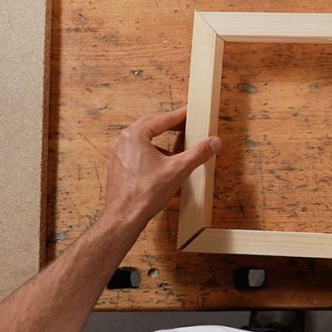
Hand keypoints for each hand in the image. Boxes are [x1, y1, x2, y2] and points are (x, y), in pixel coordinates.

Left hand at [103, 107, 220, 226]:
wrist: (124, 218)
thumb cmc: (144, 195)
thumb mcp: (178, 170)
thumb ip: (198, 153)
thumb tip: (213, 142)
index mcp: (135, 136)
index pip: (162, 119)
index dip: (179, 116)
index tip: (189, 113)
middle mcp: (123, 141)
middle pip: (150, 126)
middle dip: (169, 125)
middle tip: (184, 125)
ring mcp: (117, 154)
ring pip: (142, 140)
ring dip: (160, 141)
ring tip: (175, 149)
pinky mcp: (117, 167)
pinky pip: (136, 152)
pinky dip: (151, 153)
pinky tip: (161, 164)